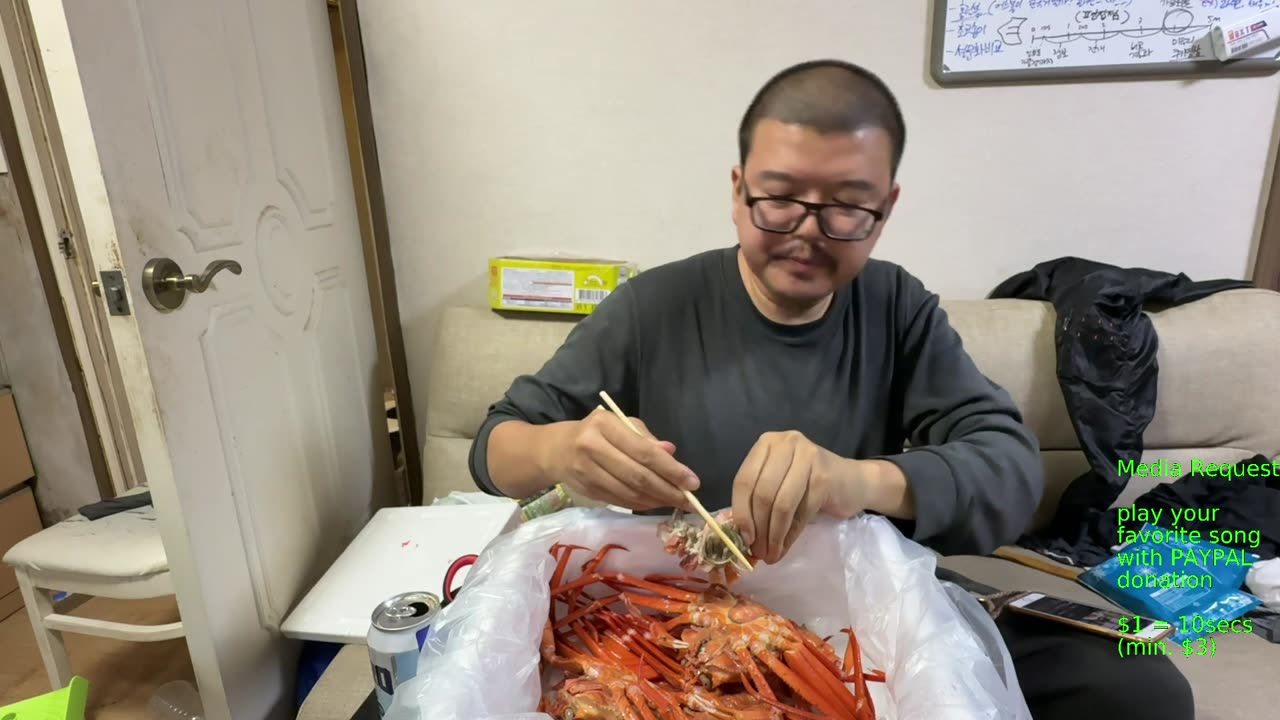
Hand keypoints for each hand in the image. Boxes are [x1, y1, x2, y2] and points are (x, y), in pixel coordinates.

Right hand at [548, 407, 699, 510]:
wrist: (555, 450)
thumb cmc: (596, 432)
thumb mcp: (620, 425)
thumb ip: (645, 438)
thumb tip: (672, 453)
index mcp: (604, 426)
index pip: (643, 451)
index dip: (670, 469)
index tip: (692, 482)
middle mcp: (592, 448)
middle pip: (638, 476)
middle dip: (668, 490)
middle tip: (690, 500)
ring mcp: (587, 472)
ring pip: (630, 492)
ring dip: (657, 500)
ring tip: (676, 502)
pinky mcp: (587, 490)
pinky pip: (620, 501)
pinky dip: (642, 504)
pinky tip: (656, 503)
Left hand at [731, 431, 868, 563]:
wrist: (853, 482)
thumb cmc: (808, 484)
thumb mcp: (779, 482)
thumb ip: (758, 499)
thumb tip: (742, 536)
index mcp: (768, 443)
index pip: (744, 480)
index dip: (741, 512)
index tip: (742, 538)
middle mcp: (786, 444)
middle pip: (762, 493)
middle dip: (758, 528)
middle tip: (758, 552)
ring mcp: (807, 458)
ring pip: (781, 505)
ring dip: (774, 536)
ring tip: (771, 554)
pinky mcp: (824, 477)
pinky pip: (801, 513)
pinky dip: (790, 535)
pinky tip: (785, 547)